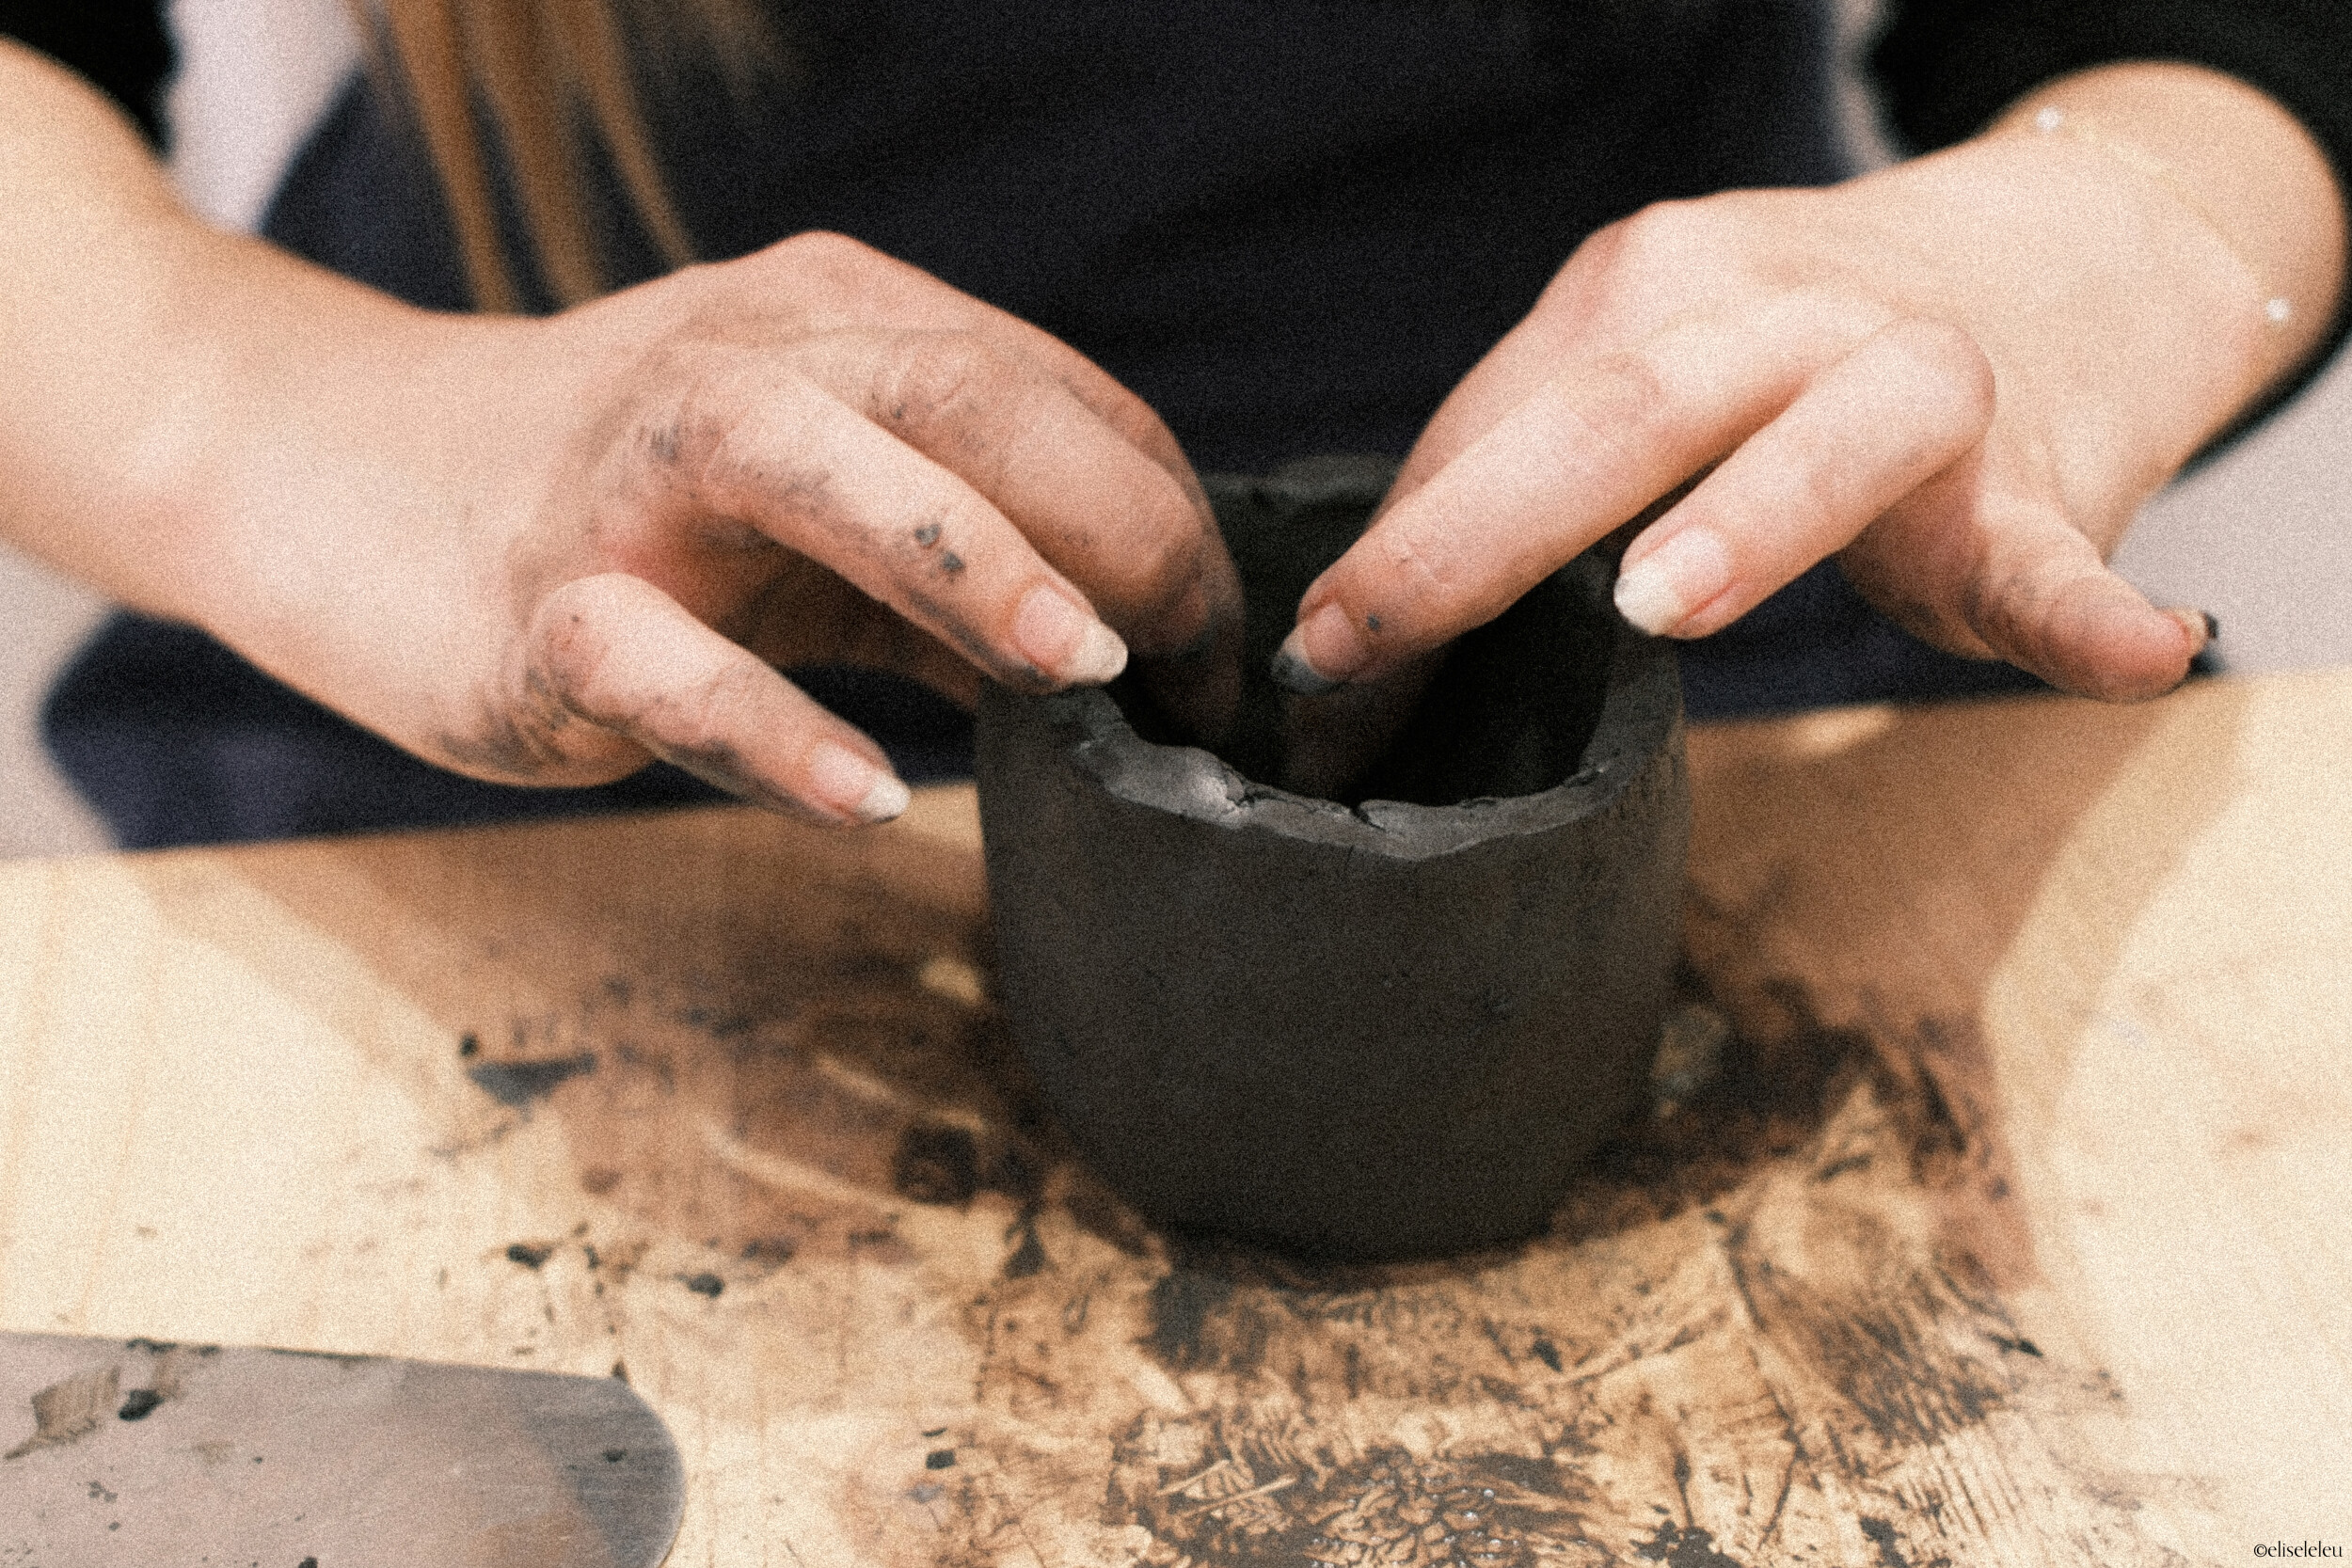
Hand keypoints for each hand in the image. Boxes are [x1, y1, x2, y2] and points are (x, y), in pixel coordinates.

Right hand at [187, 232, 1243, 822]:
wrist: (338, 480)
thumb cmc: (621, 501)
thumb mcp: (811, 494)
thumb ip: (952, 547)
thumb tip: (1134, 647)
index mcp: (831, 326)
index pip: (1043, 396)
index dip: (1164, 517)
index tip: (1221, 647)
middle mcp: (741, 364)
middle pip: (959, 395)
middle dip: (1113, 525)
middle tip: (1196, 664)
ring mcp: (628, 478)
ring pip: (804, 462)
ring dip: (967, 559)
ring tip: (1081, 666)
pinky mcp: (538, 604)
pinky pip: (658, 656)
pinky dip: (769, 727)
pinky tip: (868, 797)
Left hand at [1275, 65, 2344, 707]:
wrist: (2043, 269)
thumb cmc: (1784, 366)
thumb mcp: (1640, 379)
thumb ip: (1515, 474)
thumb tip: (1356, 627)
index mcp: (1654, 295)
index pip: (1507, 421)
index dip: (1402, 545)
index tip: (1310, 660)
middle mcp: (1780, 314)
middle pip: (1624, 408)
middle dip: (1482, 532)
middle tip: (1370, 643)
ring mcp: (1920, 389)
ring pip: (1841, 433)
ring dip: (1750, 517)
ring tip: (1659, 608)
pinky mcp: (2031, 489)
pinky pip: (2065, 552)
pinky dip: (2096, 610)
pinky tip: (2136, 656)